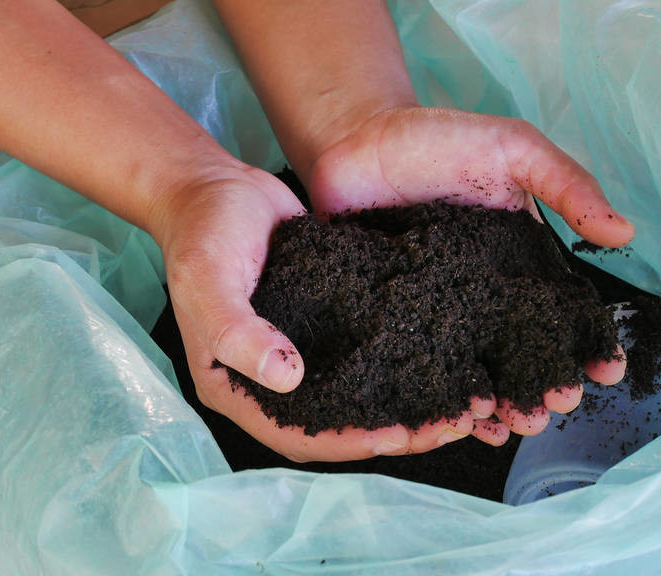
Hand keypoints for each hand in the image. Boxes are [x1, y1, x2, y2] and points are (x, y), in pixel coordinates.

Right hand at [155, 165, 500, 461]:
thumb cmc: (202, 232)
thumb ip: (237, 331)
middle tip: (449, 425)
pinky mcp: (323, 320)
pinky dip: (398, 358)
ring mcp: (298, 349)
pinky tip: (440, 353)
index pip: (296, 433)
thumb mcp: (209, 279)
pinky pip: (362, 350)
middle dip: (391, 430)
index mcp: (234, 385)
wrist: (214, 185)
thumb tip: (287, 376)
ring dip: (403, 399)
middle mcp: (269, 378)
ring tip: (458, 399)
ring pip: (356, 391)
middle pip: (335, 422)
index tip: (398, 435)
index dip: (348, 442)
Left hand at [306, 106, 632, 442]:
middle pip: (520, 349)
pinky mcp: (393, 316)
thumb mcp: (513, 150)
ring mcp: (437, 307)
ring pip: (474, 365)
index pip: (560, 308)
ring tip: (512, 426)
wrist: (354, 138)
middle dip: (543, 383)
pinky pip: (419, 361)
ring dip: (497, 400)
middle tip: (554, 407)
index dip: (587, 341)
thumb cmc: (437, 138)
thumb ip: (566, 185)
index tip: (607, 372)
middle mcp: (481, 291)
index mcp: (517, 258)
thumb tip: (624, 233)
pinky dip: (438, 391)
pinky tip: (453, 418)